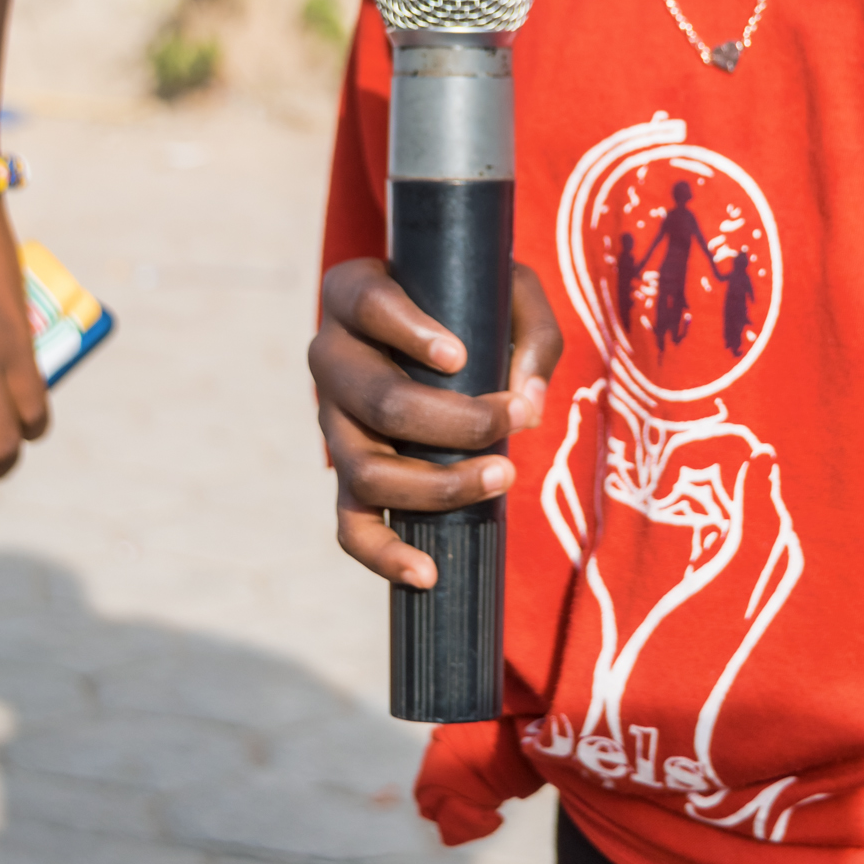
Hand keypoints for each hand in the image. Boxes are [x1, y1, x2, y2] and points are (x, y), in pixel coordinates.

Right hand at [310, 256, 562, 586]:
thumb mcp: (507, 291)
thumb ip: (532, 333)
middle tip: (520, 418)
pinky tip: (427, 572)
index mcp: (353, 294)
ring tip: (504, 474)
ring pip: (368, 470)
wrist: (440, 330)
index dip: (412, 333)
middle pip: (380, 401)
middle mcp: (331, 358)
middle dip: (458, 421)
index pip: (370, 307)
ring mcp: (333, 423)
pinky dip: (385, 555)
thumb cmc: (470, 304)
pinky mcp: (346, 475)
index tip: (461, 355)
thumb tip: (530, 400)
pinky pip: (351, 526)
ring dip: (441, 484)